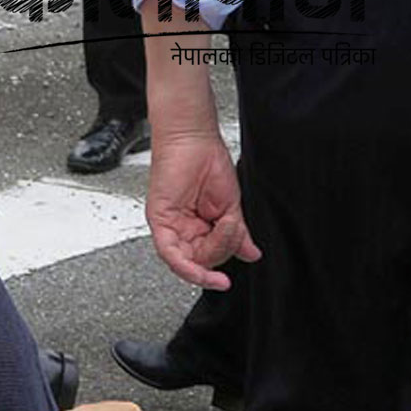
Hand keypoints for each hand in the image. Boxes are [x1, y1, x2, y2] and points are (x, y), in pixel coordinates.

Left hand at [145, 128, 259, 290]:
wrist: (195, 140)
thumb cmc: (208, 164)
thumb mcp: (231, 206)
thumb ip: (237, 234)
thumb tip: (251, 253)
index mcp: (196, 228)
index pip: (208, 257)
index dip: (223, 261)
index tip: (237, 269)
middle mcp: (180, 230)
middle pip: (200, 261)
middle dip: (221, 251)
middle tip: (233, 228)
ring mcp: (169, 226)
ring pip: (188, 260)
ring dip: (213, 249)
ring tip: (226, 223)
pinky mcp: (159, 220)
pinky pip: (170, 253)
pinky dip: (186, 266)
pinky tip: (203, 271)